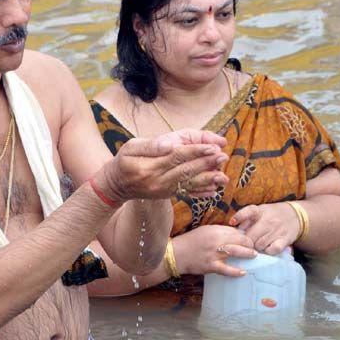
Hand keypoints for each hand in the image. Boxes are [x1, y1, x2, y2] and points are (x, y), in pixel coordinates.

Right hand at [99, 129, 229, 201]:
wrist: (116, 186)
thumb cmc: (124, 161)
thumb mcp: (130, 147)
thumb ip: (150, 146)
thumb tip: (170, 145)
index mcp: (148, 167)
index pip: (176, 157)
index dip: (195, 151)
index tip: (212, 147)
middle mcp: (157, 181)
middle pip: (185, 171)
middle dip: (206, 164)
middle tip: (223, 157)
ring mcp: (163, 190)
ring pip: (188, 185)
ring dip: (208, 180)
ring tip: (223, 176)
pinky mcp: (167, 195)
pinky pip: (186, 194)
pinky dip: (200, 193)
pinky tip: (214, 191)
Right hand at [172, 225, 256, 276]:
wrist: (177, 253)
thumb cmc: (192, 240)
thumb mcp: (206, 230)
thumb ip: (221, 231)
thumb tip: (236, 233)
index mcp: (215, 231)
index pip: (236, 232)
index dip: (245, 235)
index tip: (249, 239)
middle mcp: (216, 241)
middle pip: (239, 240)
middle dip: (249, 243)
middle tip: (254, 247)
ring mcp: (214, 254)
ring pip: (235, 253)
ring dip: (247, 254)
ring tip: (254, 255)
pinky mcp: (211, 266)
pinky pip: (226, 270)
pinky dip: (235, 272)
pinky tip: (243, 272)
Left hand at [230, 203, 300, 254]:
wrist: (295, 215)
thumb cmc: (272, 214)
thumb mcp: (260, 211)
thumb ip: (247, 218)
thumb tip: (234, 227)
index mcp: (260, 211)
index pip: (249, 211)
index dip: (239, 216)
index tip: (232, 222)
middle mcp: (268, 220)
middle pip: (250, 236)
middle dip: (247, 242)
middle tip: (248, 243)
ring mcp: (277, 230)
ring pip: (259, 245)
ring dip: (257, 247)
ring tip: (258, 245)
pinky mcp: (284, 239)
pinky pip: (272, 250)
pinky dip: (268, 251)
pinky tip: (267, 248)